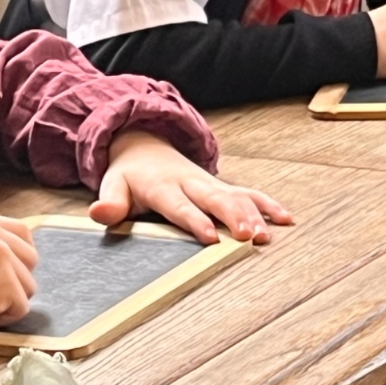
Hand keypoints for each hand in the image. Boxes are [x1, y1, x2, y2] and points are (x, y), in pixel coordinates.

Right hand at [0, 208, 38, 345]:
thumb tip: (10, 252)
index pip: (21, 233)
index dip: (14, 259)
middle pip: (30, 258)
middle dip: (14, 280)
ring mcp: (0, 255)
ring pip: (28, 285)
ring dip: (7, 300)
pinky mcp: (5, 283)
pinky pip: (21, 308)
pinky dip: (3, 319)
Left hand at [91, 131, 291, 245]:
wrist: (145, 145)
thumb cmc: (130, 175)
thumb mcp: (113, 185)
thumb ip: (109, 202)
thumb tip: (98, 212)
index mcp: (163, 186)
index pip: (180, 205)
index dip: (195, 220)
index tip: (212, 238)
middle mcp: (191, 182)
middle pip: (215, 199)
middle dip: (233, 217)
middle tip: (249, 237)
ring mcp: (209, 184)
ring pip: (236, 196)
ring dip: (253, 214)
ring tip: (267, 235)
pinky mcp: (222, 186)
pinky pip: (248, 193)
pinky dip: (267, 205)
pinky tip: (287, 219)